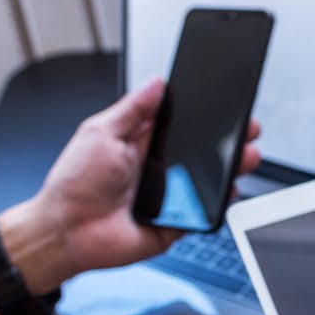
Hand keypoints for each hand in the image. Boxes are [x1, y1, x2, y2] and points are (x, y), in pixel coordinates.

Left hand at [0, 78, 261, 292]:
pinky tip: (228, 189)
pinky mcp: (176, 223)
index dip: (205, 116)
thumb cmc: (74, 184)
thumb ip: (132, 109)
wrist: (67, 231)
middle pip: (202, 152)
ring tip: (247, 157)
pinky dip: (219, 202)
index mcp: (142, 144)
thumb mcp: (100, 132)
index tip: (226, 106)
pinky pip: (205, 212)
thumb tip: (157, 83)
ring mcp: (170, 197)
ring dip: (231, 169)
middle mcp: (159, 169)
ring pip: (209, 181)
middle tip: (246, 130)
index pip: (183, 125)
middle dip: (229, 141)